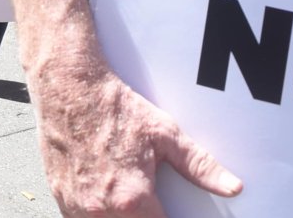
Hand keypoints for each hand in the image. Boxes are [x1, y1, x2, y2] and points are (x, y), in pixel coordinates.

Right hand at [29, 53, 241, 215]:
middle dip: (146, 217)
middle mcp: (101, 210)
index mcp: (132, 200)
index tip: (166, 210)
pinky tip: (105, 199)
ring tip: (128, 201)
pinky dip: (96, 216)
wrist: (67, 86)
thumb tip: (232, 186)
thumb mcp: (164, 134)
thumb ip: (199, 166)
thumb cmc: (113, 108)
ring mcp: (76, 206)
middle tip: (151, 202)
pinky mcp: (60, 197)